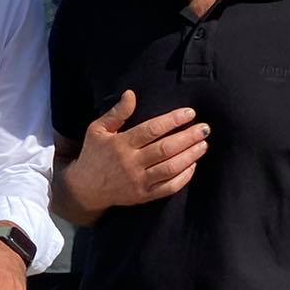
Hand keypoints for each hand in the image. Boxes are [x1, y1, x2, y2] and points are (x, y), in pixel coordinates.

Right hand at [62, 91, 209, 217]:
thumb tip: (131, 94)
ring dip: (190, 156)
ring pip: (170, 168)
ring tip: (203, 144)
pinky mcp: (143, 196)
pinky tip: (193, 165)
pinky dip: (184, 177)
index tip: (190, 113)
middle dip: (188, 137)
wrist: (85, 189)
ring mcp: (138, 182)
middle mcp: (131, 163)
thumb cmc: (94, 154)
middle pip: (165, 149)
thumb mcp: (97, 130)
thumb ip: (117, 113)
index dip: (172, 120)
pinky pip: (168, 187)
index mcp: (120, 144)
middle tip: (205, 128)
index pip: (151, 130)